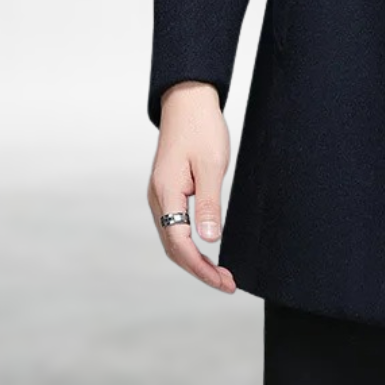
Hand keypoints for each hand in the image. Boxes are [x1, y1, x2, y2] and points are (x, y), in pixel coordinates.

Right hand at [147, 82, 236, 292]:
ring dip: (194, 258)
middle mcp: (157, 198)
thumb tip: (209, 241)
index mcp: (166, 193)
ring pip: (173, 237)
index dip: (201, 268)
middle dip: (199, 269)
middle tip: (227, 283)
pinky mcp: (167, 188)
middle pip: (174, 247)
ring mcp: (160, 194)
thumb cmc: (202, 128)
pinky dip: (190, 241)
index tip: (223, 281)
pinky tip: (205, 246)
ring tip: (220, 272)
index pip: (180, 244)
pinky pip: (175, 224)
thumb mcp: (212, 165)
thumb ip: (209, 203)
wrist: (187, 100)